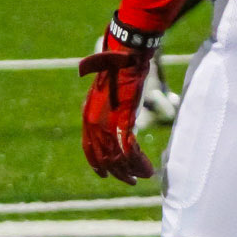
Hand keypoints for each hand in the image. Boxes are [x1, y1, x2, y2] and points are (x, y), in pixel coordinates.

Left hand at [79, 32, 154, 183]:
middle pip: (104, 158)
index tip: (107, 175)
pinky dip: (139, 161)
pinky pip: (129, 150)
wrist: (125, 55)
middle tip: (132, 181)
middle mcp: (94, 122)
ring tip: (145, 176)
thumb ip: (105, 110)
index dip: (98, 165)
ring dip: (132, 170)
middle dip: (119, 173)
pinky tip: (148, 167)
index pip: (89, 149)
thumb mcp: (106, 92)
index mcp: (88, 116)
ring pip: (118, 157)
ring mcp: (108, 122)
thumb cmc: (119, 70)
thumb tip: (113, 121)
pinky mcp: (124, 119)